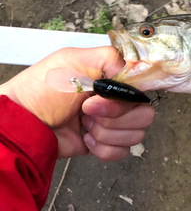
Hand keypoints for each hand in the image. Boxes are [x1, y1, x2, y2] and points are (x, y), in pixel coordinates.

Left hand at [0, 47, 155, 160]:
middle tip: (87, 110)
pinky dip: (103, 147)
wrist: (24, 126)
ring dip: (106, 132)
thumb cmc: (42, 91)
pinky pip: (122, 152)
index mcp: (112, 79)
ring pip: (135, 135)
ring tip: (83, 124)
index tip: (103, 95)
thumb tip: (136, 71)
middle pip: (145, 114)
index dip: (128, 97)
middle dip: (115, 116)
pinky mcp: (104, 144)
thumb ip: (111, 58)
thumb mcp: (75, 60)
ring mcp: (111, 124)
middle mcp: (116, 101)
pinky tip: (85, 138)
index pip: (143, 89)